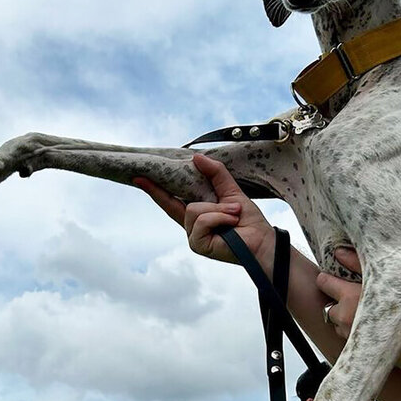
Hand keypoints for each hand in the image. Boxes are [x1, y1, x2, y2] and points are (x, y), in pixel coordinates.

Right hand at [135, 154, 277, 264]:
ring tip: (233, 215)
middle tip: (151, 176)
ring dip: (219, 209)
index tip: (139, 177)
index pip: (170, 199)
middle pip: (171, 202)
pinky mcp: (197, 244)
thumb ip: (215, 173)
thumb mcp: (230, 190)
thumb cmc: (248, 221)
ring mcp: (192, 236)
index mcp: (196, 213)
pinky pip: (202, 220)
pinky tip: (230, 224)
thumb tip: (196, 156)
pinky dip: (219, 218)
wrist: (262, 241)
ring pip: (194, 209)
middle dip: (165, 188)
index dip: (154, 189)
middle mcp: (191, 225)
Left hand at [316, 245, 362, 337]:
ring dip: (345, 319)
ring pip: (337, 323)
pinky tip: (370, 325)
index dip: (329, 281)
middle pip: (329, 307)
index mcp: (350, 296)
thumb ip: (357, 263)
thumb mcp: (384, 276)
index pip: (323, 282)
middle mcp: (345, 316)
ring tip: (365, 313)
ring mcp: (348, 333)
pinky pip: (346, 336)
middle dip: (339, 303)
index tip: (336, 280)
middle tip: (357, 299)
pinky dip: (353, 330)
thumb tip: (338, 252)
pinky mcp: (354, 345)